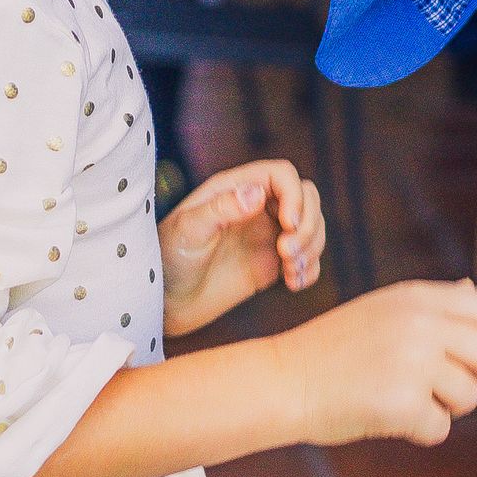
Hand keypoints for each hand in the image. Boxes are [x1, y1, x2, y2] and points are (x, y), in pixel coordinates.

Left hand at [159, 159, 325, 336]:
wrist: (164, 301)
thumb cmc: (168, 259)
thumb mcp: (189, 230)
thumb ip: (221, 209)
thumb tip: (256, 193)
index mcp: (235, 189)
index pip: (282, 175)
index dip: (295, 195)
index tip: (289, 225)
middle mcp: (255, 208)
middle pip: (306, 198)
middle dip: (309, 224)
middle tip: (287, 254)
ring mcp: (266, 236)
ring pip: (311, 227)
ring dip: (312, 248)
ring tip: (290, 272)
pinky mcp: (271, 265)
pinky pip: (306, 259)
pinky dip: (310, 269)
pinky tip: (293, 283)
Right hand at [287, 278, 476, 449]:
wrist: (284, 380)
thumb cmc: (334, 349)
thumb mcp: (382, 310)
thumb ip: (430, 305)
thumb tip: (473, 291)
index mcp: (417, 296)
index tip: (452, 354)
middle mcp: (420, 322)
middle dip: (469, 376)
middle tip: (433, 384)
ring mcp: (413, 361)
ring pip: (469, 396)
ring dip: (442, 407)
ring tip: (401, 396)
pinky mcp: (403, 402)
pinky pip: (440, 428)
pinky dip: (418, 431)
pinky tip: (384, 415)